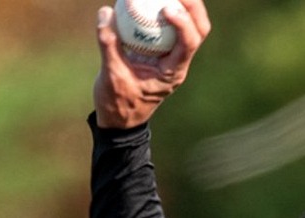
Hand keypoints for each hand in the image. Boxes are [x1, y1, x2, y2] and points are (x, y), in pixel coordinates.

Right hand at [92, 0, 210, 129]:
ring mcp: (172, 56)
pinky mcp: (162, 50)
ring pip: (190, 25)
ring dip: (183, 5)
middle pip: (199, 29)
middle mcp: (178, 62)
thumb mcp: (110, 75)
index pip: (189, 44)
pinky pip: (170, 26)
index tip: (166, 8)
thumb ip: (108, 44)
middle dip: (192, 6)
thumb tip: (106, 11)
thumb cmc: (117, 102)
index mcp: (172, 72)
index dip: (184, 23)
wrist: (119, 118)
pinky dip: (165, 9)